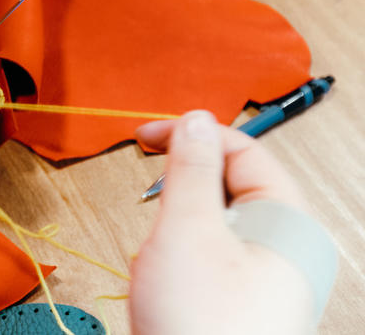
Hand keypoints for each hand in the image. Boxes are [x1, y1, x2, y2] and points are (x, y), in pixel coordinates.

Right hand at [130, 110, 313, 334]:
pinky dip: (171, 261)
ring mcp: (257, 274)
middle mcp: (280, 246)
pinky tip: (161, 286)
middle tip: (153, 208)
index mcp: (287, 224)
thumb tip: (194, 121)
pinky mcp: (233, 296)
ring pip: (205, 223)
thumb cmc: (202, 329)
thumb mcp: (188, 232)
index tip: (147, 135)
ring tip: (160, 265)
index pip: (243, 151)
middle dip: (178, 198)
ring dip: (171, 234)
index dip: (193, 135)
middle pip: (225, 187)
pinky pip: (199, 255)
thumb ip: (191, 169)